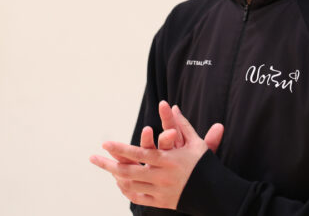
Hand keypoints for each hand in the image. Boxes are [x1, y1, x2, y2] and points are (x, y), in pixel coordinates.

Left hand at [90, 105, 222, 209]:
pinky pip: (138, 197)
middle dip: (107, 165)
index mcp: (168, 160)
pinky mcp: (161, 202)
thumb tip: (172, 106)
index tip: (106, 143)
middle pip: (128, 172)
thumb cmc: (204, 165)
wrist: (215, 194)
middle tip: (93, 158)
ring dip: (114, 176)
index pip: (140, 153)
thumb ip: (181, 124)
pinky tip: (119, 182)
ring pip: (130, 185)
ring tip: (103, 167)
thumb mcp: (195, 142)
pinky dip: (126, 190)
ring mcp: (160, 191)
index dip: (121, 149)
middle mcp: (161, 176)